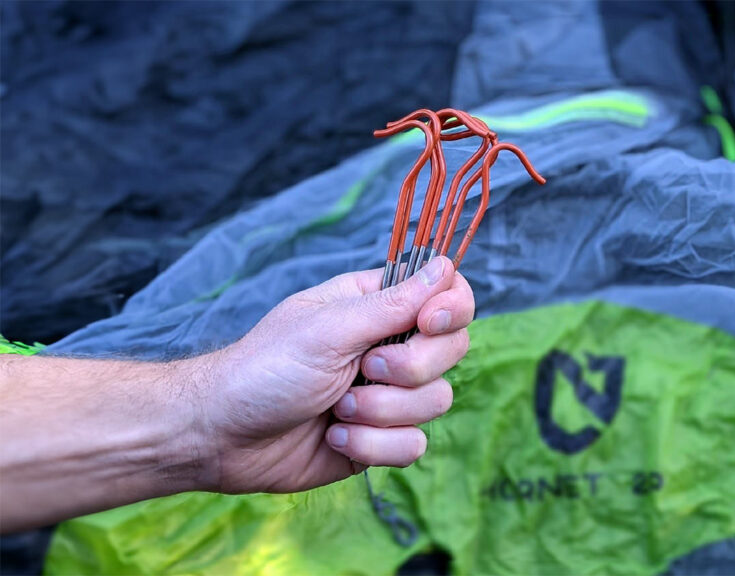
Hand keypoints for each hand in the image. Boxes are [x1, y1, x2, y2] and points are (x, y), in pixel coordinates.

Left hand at [195, 257, 473, 493]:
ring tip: (335, 410)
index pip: (448, 295)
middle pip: (451, 350)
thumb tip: (446, 265)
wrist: (222, 436)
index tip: (427, 323)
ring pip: (436, 402)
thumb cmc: (265, 369)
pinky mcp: (381, 438)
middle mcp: (389, 346)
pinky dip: (372, 445)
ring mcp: (388, 394)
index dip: (451, 309)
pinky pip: (413, 445)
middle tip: (361, 370)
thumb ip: (394, 303)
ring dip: (381, 412)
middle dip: (407, 370)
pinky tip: (334, 438)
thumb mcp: (330, 328)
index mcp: (377, 306)